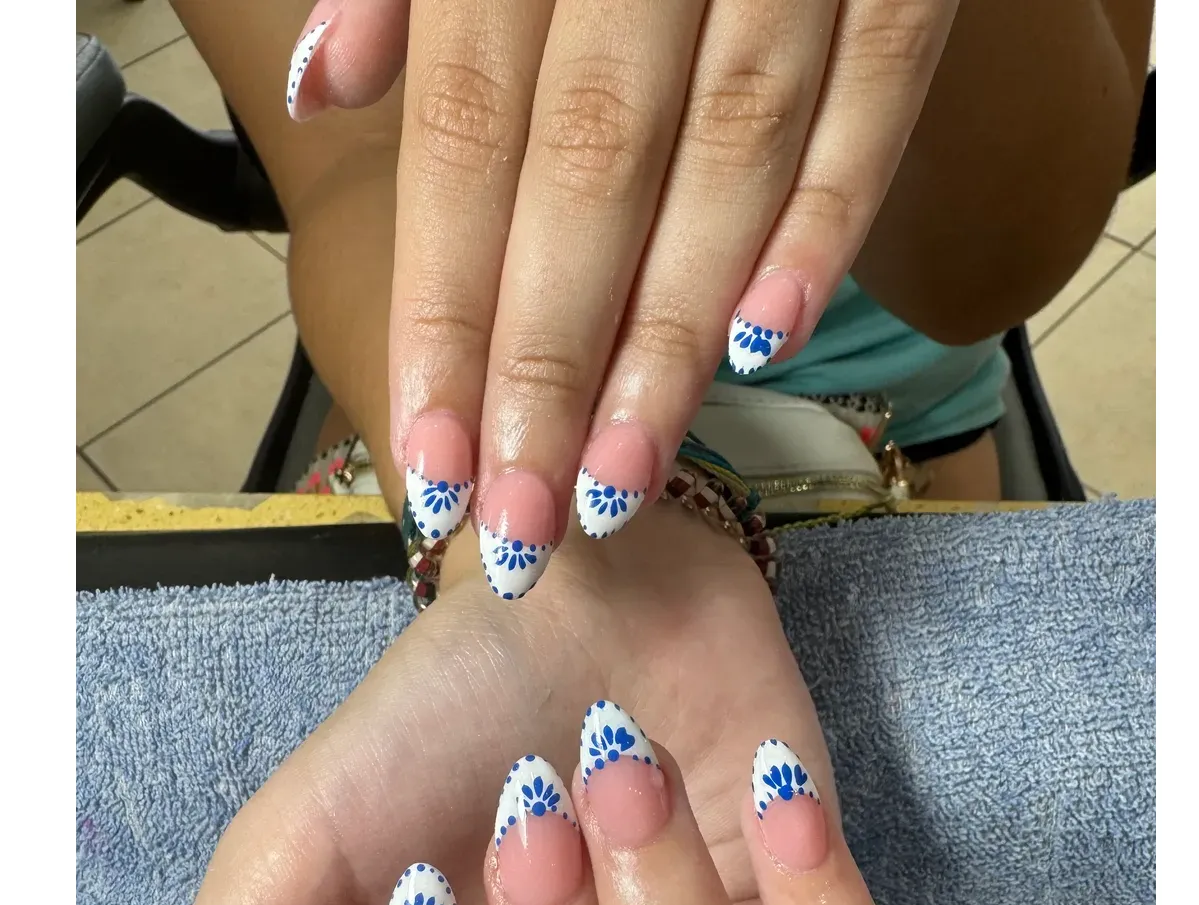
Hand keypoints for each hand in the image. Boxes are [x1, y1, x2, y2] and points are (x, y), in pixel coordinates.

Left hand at [284, 0, 958, 596]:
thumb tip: (325, 89)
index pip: (465, 145)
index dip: (444, 316)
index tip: (429, 466)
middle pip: (585, 177)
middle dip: (547, 367)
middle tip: (520, 521)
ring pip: (725, 155)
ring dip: (670, 337)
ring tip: (622, 483)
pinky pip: (874, 93)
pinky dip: (825, 218)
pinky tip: (765, 341)